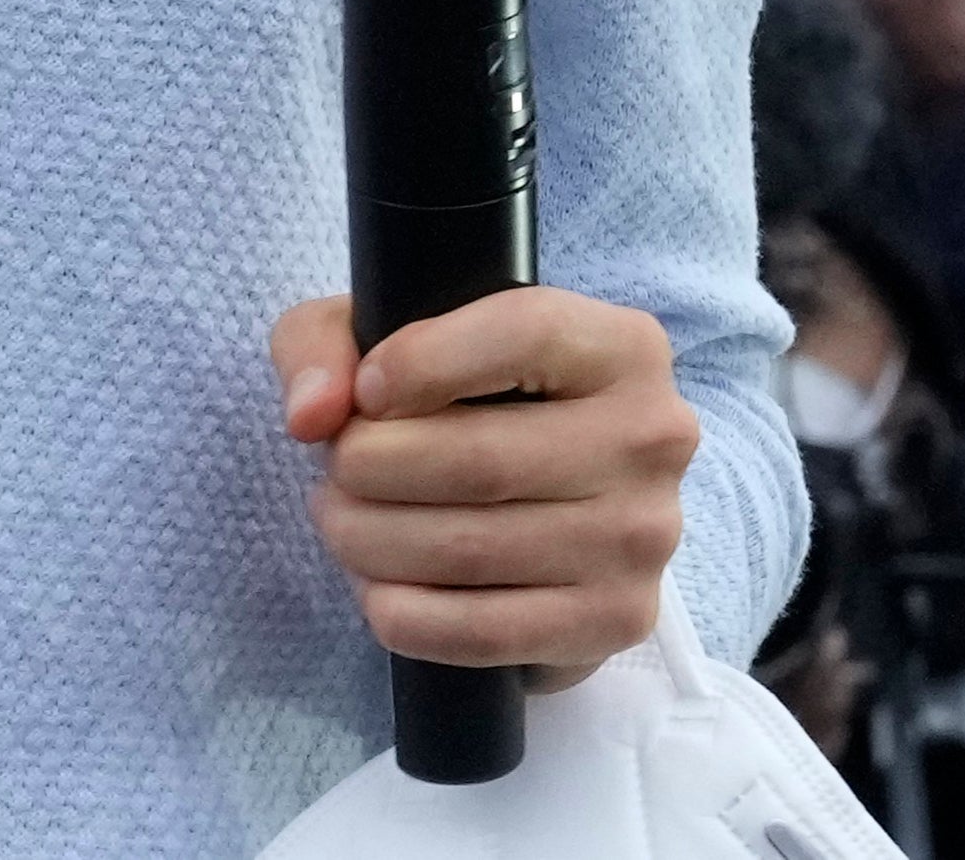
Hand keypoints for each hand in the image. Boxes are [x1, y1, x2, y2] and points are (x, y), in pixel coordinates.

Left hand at [272, 284, 698, 694]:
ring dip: (372, 542)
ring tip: (340, 523)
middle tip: (331, 472)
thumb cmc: (466, 401)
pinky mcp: (616, 620)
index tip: (363, 393)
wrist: (546, 501)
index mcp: (624, 347)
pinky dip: (404, 615)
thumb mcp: (395, 338)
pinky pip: (485, 631)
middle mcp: (653, 438)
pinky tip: (376, 590)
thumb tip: (312, 413)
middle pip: (482, 459)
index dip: (423, 362)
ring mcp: (643, 538)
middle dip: (372, 469)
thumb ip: (327, 344)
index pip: (526, 333)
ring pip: (472, 549)